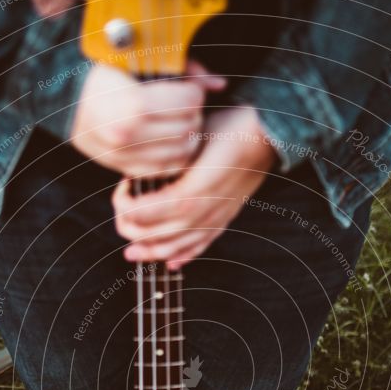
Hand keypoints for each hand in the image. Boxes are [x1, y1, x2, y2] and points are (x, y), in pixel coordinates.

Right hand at [70, 61, 224, 177]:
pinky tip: (168, 141)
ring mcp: (128, 156)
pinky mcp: (128, 170)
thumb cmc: (108, 77)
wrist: (71, 105)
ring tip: (177, 123)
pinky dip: (174, 156)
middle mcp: (131, 134)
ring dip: (187, 137)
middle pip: (189, 127)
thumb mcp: (140, 62)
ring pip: (183, 152)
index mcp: (134, 104)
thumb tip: (220, 84)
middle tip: (183, 106)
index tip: (186, 88)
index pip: (189, 101)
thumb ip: (183, 70)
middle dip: (192, 114)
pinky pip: (168, 169)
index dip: (193, 91)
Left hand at [112, 107, 276, 267]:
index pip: (150, 212)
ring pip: (177, 249)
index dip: (130, 208)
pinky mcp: (225, 221)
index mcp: (196, 189)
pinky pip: (201, 247)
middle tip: (122, 212)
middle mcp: (207, 211)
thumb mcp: (195, 135)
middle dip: (132, 229)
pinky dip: (183, 257)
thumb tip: (139, 172)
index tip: (122, 190)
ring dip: (151, 251)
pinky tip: (171, 263)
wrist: (269, 132)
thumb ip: (170, 159)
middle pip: (159, 235)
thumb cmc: (230, 126)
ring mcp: (217, 219)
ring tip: (132, 251)